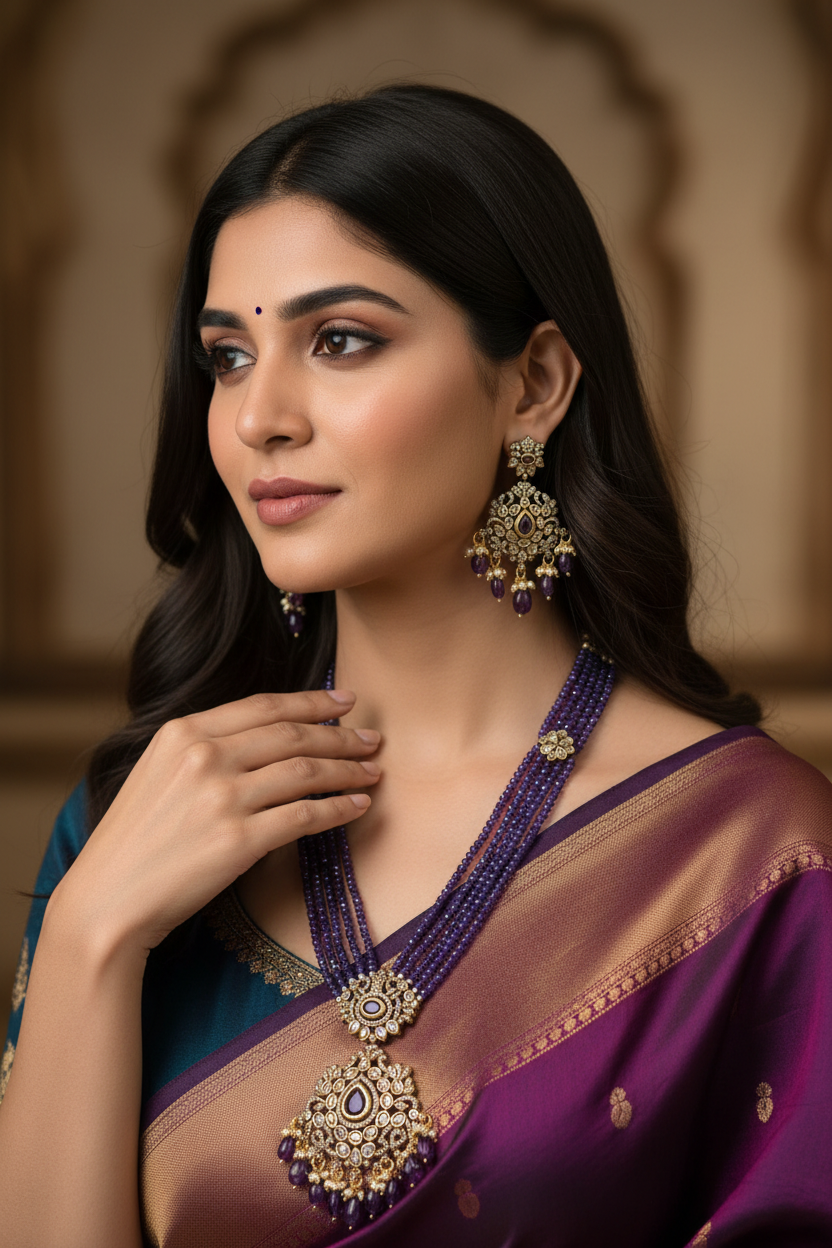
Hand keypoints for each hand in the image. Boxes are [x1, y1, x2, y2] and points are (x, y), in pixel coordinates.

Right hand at [48, 690, 379, 955]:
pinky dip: (339, 808)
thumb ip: (202, 748)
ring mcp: (222, 797)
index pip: (264, 705)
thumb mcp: (156, 773)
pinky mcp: (239, 840)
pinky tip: (357, 806)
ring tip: (372, 772)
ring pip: (306, 770)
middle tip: (372, 739)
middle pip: (292, 735)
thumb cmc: (133, 842)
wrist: (107, 900)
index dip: (312, 701)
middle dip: (340, 735)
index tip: (345, 701)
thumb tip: (263, 736)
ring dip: (348, 770)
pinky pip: (305, 815)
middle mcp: (204, 756)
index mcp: (182, 732)